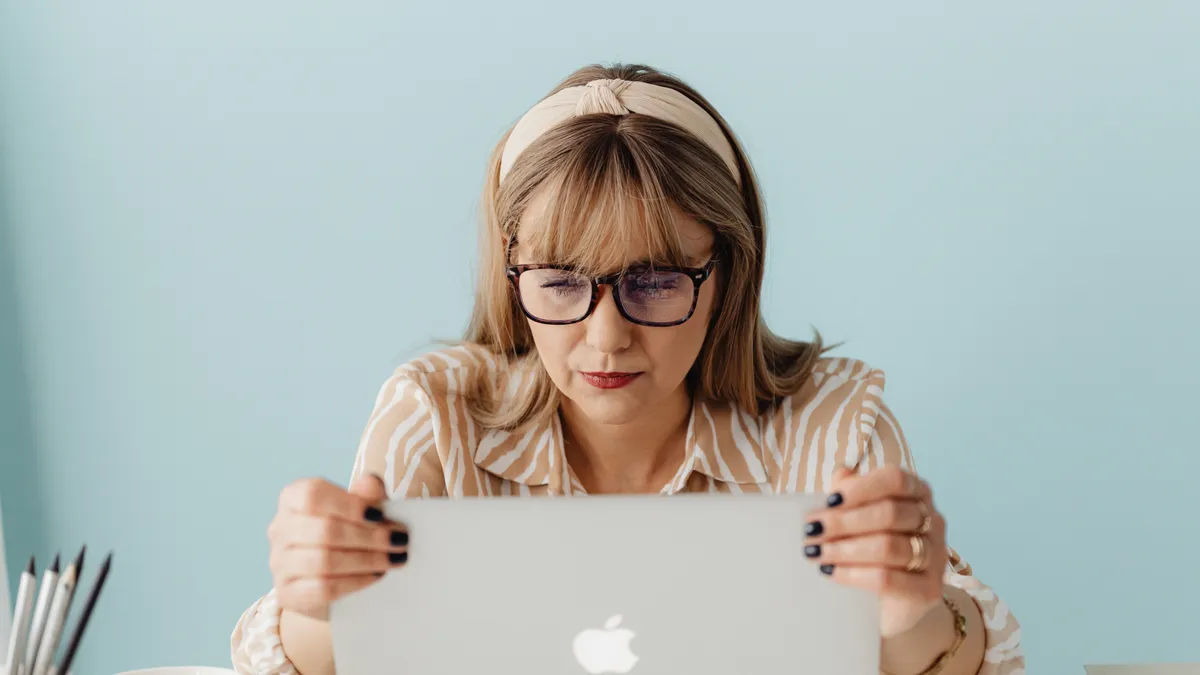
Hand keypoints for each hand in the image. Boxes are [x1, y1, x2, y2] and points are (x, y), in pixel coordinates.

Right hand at [268, 474, 407, 620]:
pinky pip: (323, 588)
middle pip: (324, 530)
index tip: (380, 515)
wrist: (320, 573)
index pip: (313, 495)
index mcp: (292, 498)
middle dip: (369, 537)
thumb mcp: (356, 508)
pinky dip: (355, 582)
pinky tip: (376, 575)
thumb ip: (365, 495)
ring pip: (324, 561)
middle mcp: (279, 528)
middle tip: (400, 541)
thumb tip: (372, 483)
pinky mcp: (286, 592)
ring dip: (367, 560)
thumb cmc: (343, 529)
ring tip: (394, 559)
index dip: (348, 504)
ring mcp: (279, 562)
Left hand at [804, 465, 946, 636]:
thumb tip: (840, 474)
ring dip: (843, 549)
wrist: (888, 602)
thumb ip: (851, 493)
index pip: (894, 479)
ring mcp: (936, 556)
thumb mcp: (858, 516)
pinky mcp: (929, 589)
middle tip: (810, 531)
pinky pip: (887, 579)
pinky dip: (853, 574)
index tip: (827, 501)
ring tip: (815, 552)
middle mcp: (933, 520)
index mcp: (917, 492)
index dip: (860, 489)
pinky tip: (830, 572)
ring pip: (887, 547)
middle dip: (843, 522)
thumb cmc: (870, 550)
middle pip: (889, 513)